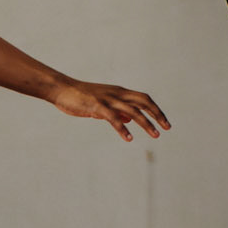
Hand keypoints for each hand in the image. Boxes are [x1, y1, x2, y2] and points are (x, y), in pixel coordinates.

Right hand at [49, 80, 170, 140]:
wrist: (61, 89)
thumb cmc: (80, 97)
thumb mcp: (101, 104)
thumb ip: (116, 110)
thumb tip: (129, 118)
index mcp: (119, 92)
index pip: (143, 99)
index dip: (155, 109)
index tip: (164, 122)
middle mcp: (117, 93)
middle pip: (144, 101)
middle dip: (157, 114)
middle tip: (167, 128)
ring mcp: (107, 99)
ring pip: (133, 110)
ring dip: (146, 123)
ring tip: (155, 135)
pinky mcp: (96, 106)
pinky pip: (113, 118)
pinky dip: (123, 128)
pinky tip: (129, 138)